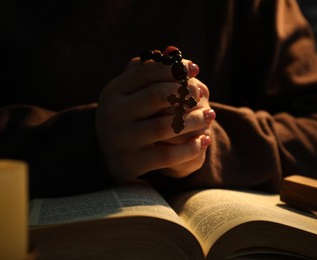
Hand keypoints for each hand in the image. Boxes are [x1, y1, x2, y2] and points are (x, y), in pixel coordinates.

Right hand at [96, 51, 213, 181]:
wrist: (106, 156)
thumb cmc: (127, 116)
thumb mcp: (130, 93)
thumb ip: (148, 72)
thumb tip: (174, 51)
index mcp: (113, 92)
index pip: (146, 72)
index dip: (173, 68)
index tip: (195, 68)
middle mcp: (114, 114)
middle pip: (157, 95)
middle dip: (185, 91)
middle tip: (201, 92)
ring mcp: (123, 140)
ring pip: (165, 126)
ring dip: (194, 119)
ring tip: (210, 115)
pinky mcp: (134, 163)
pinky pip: (168, 155)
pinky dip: (191, 148)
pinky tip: (204, 140)